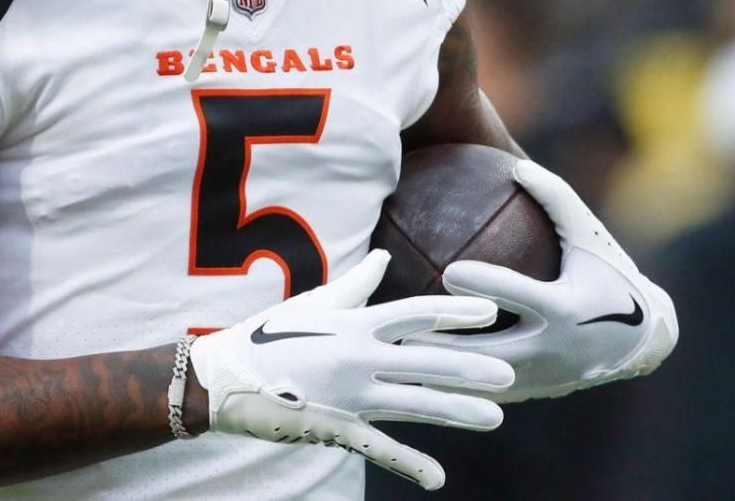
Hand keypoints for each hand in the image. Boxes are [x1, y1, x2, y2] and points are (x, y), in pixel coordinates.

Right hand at [189, 248, 514, 489]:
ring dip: (456, 411)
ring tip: (497, 416)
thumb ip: (357, 284)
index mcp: (355, 324)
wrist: (222, 380)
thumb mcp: (314, 303)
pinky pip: (379, 447)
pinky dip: (409, 462)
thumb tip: (383, 256)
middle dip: (471, 367)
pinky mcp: (336, 426)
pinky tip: (438, 478)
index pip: (415, 314)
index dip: (454, 312)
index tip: (491, 311)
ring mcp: (349, 395)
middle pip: (425, 361)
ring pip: (414, 403)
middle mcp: (358, 357)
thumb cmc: (268, 334)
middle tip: (512, 372)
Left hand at [419, 161, 677, 401]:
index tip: (450, 272)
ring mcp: (541, 378)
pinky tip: (417, 365)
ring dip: (441, 368)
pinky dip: (453, 380)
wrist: (643, 340)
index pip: (519, 298)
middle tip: (404, 323)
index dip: (486, 285)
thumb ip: (554, 198)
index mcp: (564, 309)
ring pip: (479, 379)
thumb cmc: (611, 276)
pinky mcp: (533, 393)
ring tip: (398, 351)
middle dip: (444, 343)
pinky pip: (485, 388)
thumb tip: (514, 166)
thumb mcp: (588, 235)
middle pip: (486, 351)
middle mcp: (551, 349)